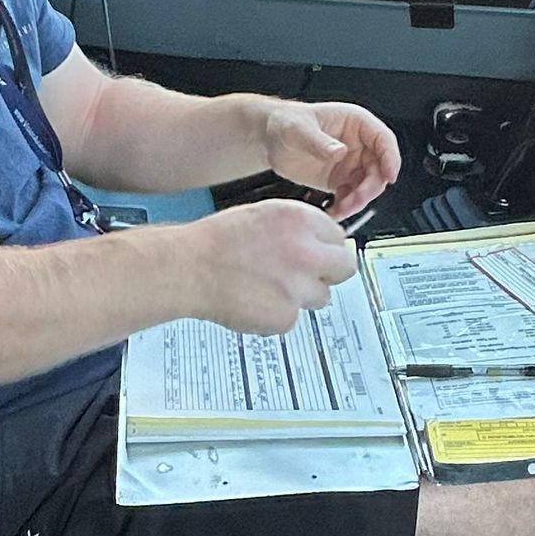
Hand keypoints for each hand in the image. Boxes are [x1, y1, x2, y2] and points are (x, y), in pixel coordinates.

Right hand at [184, 200, 357, 334]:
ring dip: (301, 296)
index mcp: (300, 220)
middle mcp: (306, 252)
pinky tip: (255, 302)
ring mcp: (299, 287)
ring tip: (268, 289)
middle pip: (345, 268)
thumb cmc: (216, 242)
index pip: (338, 237)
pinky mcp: (286, 316)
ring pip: (321, 297)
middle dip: (329, 273)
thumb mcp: (264, 217)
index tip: (318, 254)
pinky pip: (293, 318)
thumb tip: (320, 244)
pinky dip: (277, 315)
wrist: (189, 268)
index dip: (324, 248)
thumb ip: (297, 230)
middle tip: (309, 277)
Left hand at [263, 100, 401, 220]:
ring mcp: (350, 164)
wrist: (270, 140)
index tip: (390, 175)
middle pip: (379, 169)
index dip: (391, 158)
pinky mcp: (339, 181)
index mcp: (356, 124)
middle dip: (370, 188)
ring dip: (358, 201)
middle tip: (355, 199)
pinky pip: (351, 197)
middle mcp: (357, 145)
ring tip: (341, 208)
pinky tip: (333, 211)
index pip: (384, 140)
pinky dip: (345, 207)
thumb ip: (319, 141)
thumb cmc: (286, 122)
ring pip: (367, 187)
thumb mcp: (299, 128)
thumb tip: (339, 151)